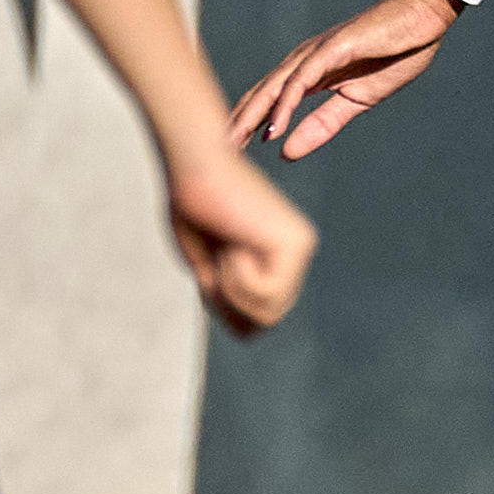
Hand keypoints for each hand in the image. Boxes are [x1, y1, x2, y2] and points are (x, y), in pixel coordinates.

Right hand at [163, 148, 315, 337]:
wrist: (194, 160)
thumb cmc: (192, 202)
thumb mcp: (206, 264)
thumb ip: (228, 296)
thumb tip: (249, 333)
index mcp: (277, 255)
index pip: (258, 317)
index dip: (224, 306)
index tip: (211, 263)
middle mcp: (297, 252)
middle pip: (263, 322)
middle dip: (228, 300)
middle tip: (217, 253)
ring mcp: (301, 248)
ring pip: (266, 315)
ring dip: (231, 287)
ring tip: (226, 245)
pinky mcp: (296, 245)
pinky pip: (265, 296)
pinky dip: (238, 278)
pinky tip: (235, 243)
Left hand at [232, 0, 461, 161]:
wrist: (422, 18)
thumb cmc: (394, 54)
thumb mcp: (357, 101)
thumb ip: (323, 124)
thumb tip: (286, 152)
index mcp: (309, 73)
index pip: (268, 102)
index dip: (246, 125)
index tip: (226, 153)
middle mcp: (303, 61)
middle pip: (261, 96)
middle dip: (235, 124)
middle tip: (211, 153)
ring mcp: (315, 53)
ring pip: (273, 89)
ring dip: (250, 117)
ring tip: (229, 143)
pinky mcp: (331, 50)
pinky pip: (301, 81)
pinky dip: (284, 106)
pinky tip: (272, 128)